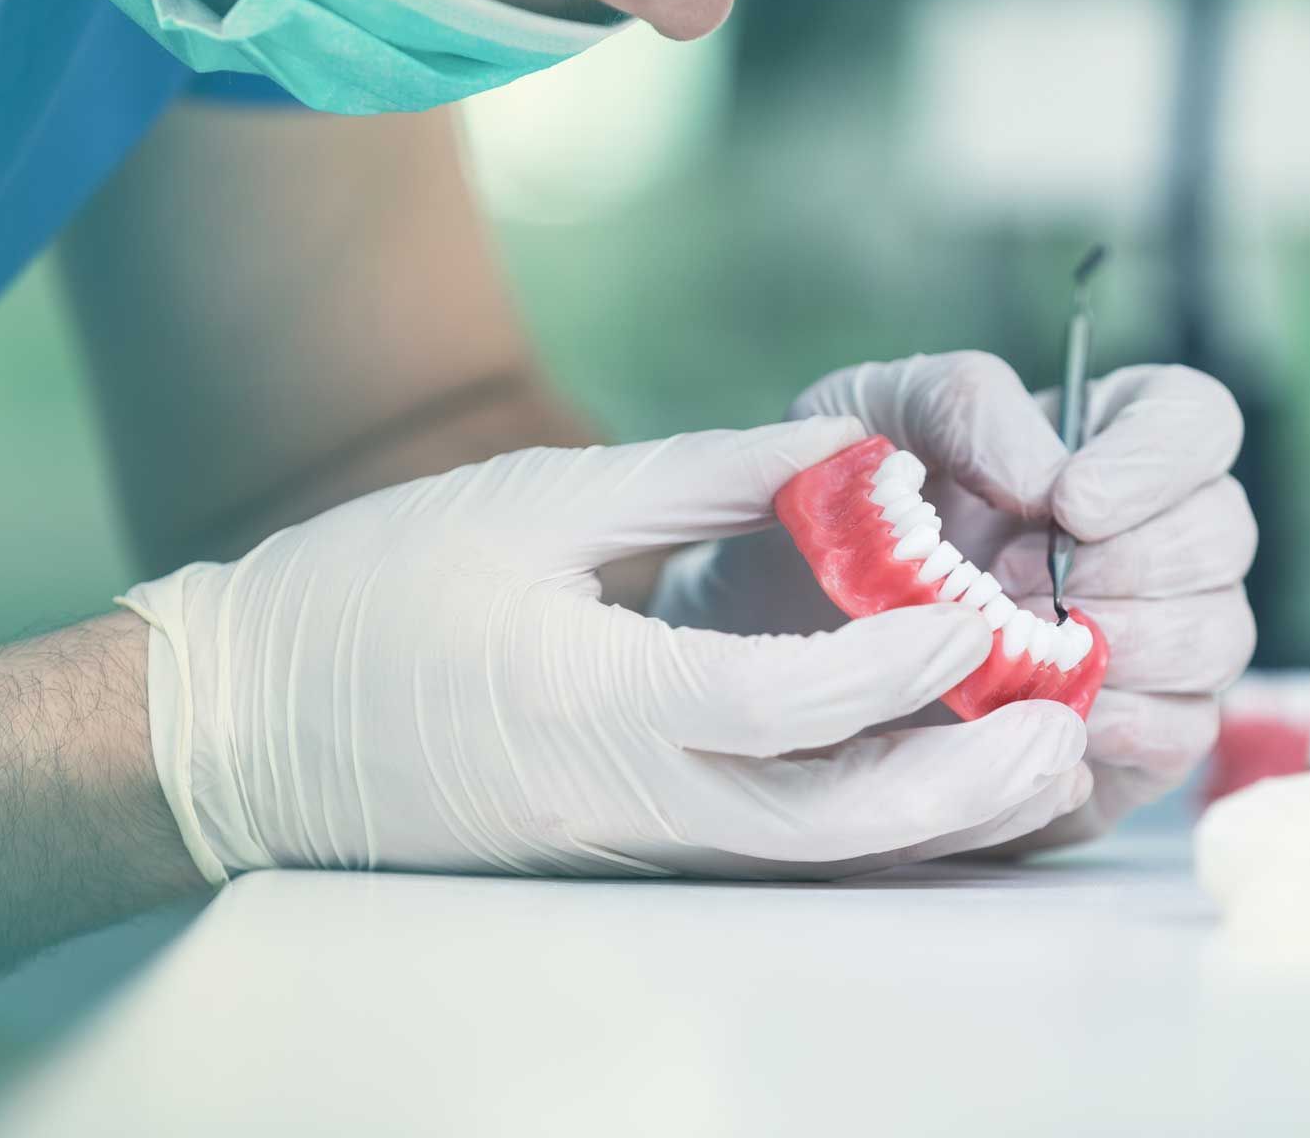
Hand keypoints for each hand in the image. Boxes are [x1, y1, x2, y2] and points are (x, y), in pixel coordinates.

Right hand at [119, 418, 1091, 881]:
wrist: (243, 729)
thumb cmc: (372, 596)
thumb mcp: (537, 500)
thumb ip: (706, 475)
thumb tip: (850, 451)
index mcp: (597, 706)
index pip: (784, 704)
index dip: (896, 662)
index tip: (979, 609)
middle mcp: (631, 802)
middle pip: (836, 828)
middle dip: (964, 788)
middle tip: (1065, 726)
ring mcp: (631, 845)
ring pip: (819, 857)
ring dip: (935, 817)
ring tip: (1034, 756)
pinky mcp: (628, 851)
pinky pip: (777, 854)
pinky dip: (870, 824)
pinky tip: (933, 775)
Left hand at [651, 353, 1255, 851]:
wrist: (793, 648)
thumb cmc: (842, 516)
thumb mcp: (870, 418)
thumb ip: (962, 404)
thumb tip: (1049, 476)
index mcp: (1107, 439)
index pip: (1196, 419)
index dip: (1156, 460)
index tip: (1071, 502)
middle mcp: (1159, 534)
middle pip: (1222, 532)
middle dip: (1124, 563)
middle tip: (1007, 584)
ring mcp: (1166, 640)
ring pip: (1216, 635)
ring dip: (1117, 642)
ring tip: (1008, 649)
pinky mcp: (1143, 736)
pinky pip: (1179, 730)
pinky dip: (1112, 722)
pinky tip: (1031, 711)